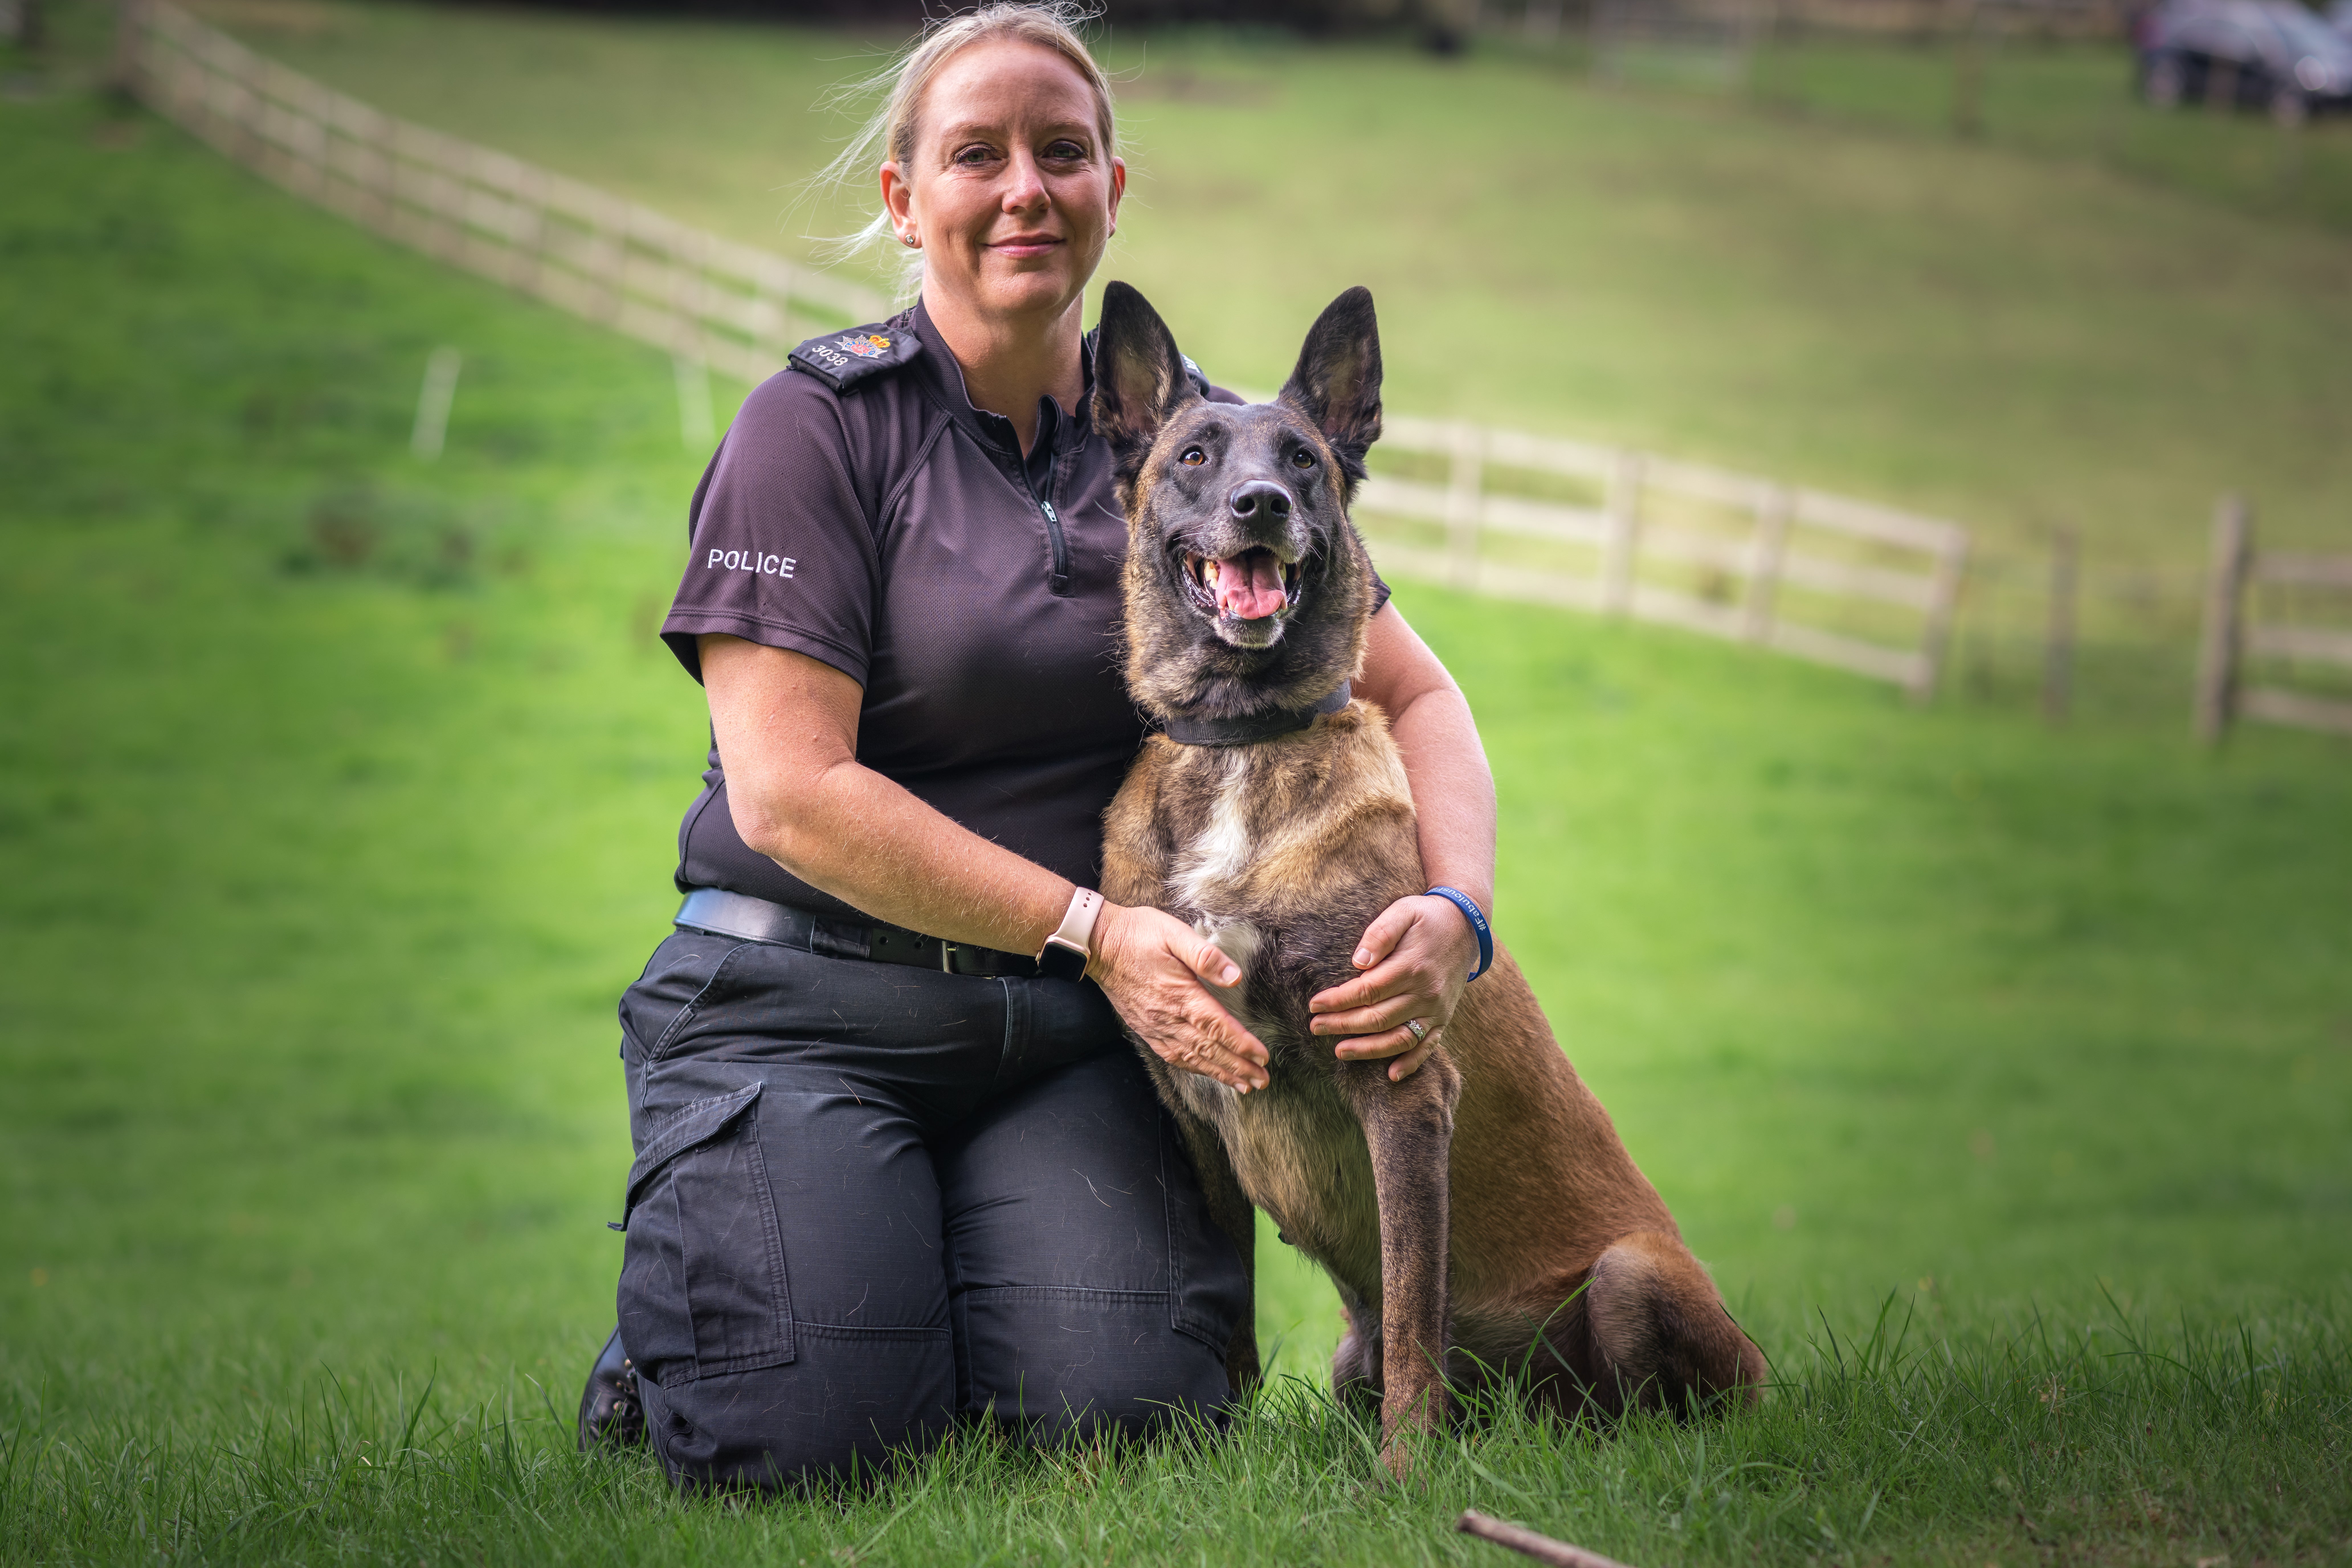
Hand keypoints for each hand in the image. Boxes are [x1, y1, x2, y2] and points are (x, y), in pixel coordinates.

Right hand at [1091, 903, 1271, 1092]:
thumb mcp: (1174, 933)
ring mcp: (1155, 1025)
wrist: (1099, 944)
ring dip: (1219, 1073)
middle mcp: (1167, 1016)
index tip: (1263, 1058)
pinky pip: (1171, 1055)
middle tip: (1262, 1081)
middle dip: (1238, 1067)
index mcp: (1180, 994)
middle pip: (1209, 1049)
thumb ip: (1206, 955)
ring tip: (1242, 1085)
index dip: (1242, 1045)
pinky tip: (1205, 1072)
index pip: (1217, 1027)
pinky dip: (1192, 1068)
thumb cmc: (1138, 934)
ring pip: (1192, 1058)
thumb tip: (1235, 976)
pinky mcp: (1145, 1028)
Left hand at [1307, 894, 1480, 1080]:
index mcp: (1411, 966)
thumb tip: (1358, 961)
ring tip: (1339, 1051)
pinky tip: (1391, 1075)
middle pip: (1377, 1018)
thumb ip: (1380, 934)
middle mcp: (1425, 993)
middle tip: (1315, 1027)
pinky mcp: (1444, 1018)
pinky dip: (1411, 1063)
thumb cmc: (1426, 917)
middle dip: (1342, 1025)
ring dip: (1368, 1050)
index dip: (1338, 1001)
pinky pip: (1428, 1046)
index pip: (1367, 991)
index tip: (1314, 1005)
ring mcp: (1436, 1009)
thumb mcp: (1403, 912)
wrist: (1467, 926)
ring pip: (1399, 1038)